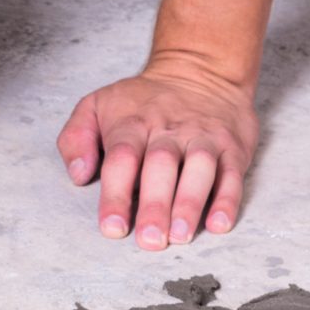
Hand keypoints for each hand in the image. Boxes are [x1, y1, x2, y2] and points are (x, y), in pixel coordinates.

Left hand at [56, 58, 258, 250]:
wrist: (200, 69)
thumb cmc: (141, 101)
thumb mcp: (97, 105)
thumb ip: (76, 138)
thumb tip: (78, 174)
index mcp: (132, 124)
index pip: (122, 159)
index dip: (116, 195)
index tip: (113, 227)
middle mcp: (169, 131)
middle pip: (161, 166)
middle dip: (155, 205)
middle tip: (149, 240)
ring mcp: (203, 138)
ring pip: (200, 168)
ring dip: (190, 203)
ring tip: (180, 235)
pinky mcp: (232, 147)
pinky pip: (232, 173)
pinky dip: (228, 200)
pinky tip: (219, 224)